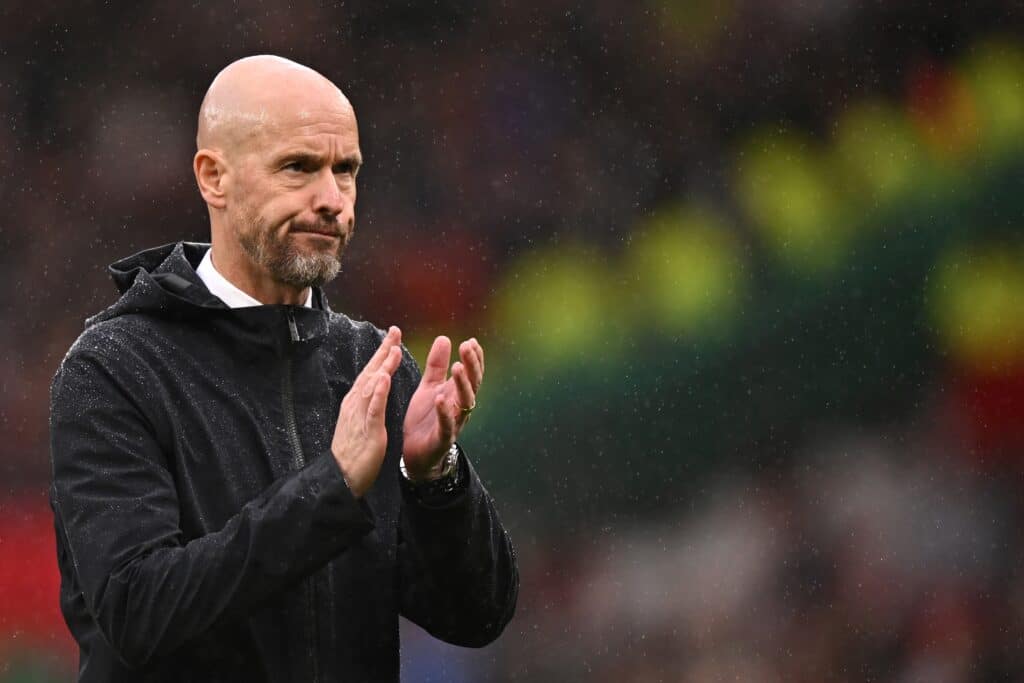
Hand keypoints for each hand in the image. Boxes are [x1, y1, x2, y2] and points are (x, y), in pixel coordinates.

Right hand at [330, 326, 402, 497]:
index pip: (370, 372)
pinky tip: (385, 379)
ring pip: (372, 386)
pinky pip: (373, 409)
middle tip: (395, 332)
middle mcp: (356, 404)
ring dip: (383, 366)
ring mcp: (360, 416)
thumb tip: (374, 385)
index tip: (392, 336)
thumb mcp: (360, 420)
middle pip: (371, 372)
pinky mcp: (368, 430)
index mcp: (356, 402)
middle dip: (383, 351)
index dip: (381, 353)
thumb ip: (367, 402)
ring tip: (394, 349)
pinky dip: (379, 393)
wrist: (341, 476)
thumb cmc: (353, 450)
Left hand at [402, 335, 483, 479]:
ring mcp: (454, 423)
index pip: (471, 373)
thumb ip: (437, 365)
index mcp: (457, 393)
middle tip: (467, 347)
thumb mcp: (428, 387)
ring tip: (456, 367)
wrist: (416, 452)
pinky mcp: (442, 438)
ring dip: (462, 384)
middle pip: (472, 384)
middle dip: (471, 365)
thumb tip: (444, 338)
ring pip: (464, 402)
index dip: (474, 358)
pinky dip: (445, 412)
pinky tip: (440, 399)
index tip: (471, 341)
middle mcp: (460, 407)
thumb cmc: (425, 418)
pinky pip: (447, 425)